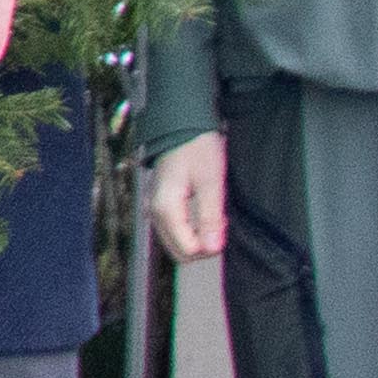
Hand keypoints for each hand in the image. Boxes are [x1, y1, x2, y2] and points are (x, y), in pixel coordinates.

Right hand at [141, 132, 226, 263]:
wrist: (181, 127)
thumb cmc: (196, 150)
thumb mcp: (210, 182)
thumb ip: (210, 217)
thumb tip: (212, 248)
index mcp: (166, 209)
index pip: (187, 250)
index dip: (210, 246)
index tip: (223, 227)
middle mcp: (155, 213)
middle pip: (179, 251)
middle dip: (204, 246)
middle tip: (220, 224)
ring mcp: (155, 210)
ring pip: (176, 243)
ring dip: (198, 238)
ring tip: (214, 216)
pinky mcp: (160, 206)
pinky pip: (175, 230)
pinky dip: (191, 229)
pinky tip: (204, 212)